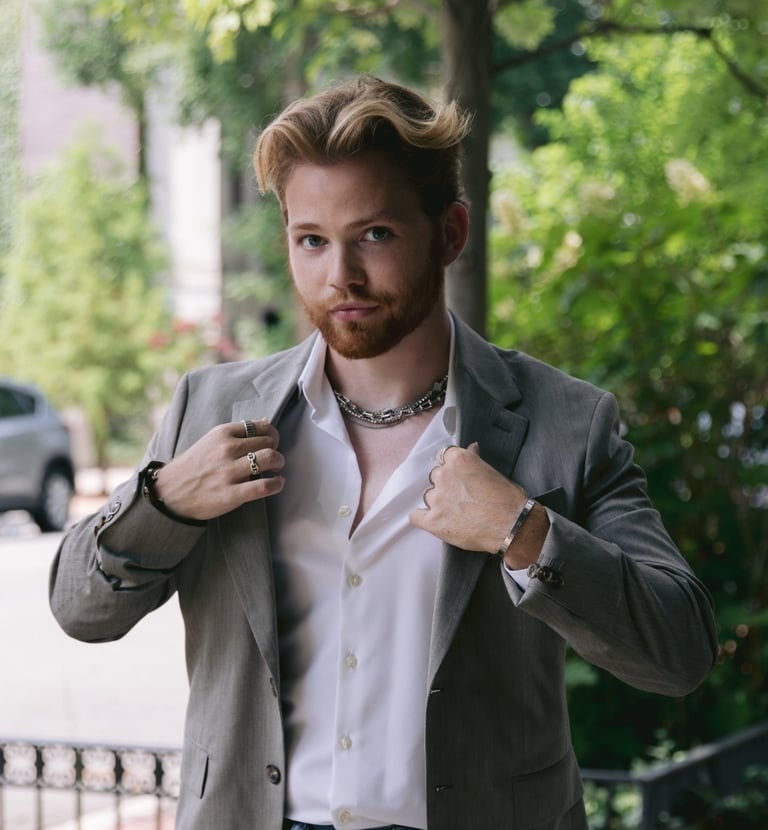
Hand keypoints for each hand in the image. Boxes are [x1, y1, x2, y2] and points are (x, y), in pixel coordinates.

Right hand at [152, 419, 284, 520]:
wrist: (169, 493)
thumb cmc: (193, 466)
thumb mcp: (211, 440)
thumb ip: (237, 432)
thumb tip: (265, 422)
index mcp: (222, 433)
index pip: (259, 427)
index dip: (271, 434)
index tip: (272, 442)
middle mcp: (227, 450)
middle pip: (269, 442)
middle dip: (277, 449)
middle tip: (275, 457)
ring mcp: (229, 472)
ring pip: (270, 459)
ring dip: (279, 462)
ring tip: (277, 468)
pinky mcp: (231, 494)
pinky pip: (263, 486)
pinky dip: (276, 484)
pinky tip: (277, 483)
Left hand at [409, 443, 546, 566]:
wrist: (512, 525)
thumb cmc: (508, 499)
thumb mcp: (493, 471)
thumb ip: (475, 460)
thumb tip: (471, 448)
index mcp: (458, 460)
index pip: (444, 456)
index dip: (451, 467)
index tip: (456, 476)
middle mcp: (444, 475)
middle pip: (435, 477)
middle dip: (445, 485)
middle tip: (460, 497)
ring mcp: (437, 498)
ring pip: (428, 496)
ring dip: (438, 502)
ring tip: (456, 512)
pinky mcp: (433, 521)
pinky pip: (416, 516)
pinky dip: (423, 518)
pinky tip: (433, 520)